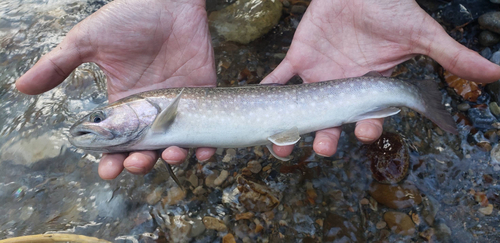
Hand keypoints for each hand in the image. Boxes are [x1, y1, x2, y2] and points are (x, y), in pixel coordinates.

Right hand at [15, 0, 216, 178]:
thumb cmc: (128, 17)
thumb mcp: (88, 41)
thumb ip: (58, 65)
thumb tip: (21, 87)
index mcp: (124, 104)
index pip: (116, 141)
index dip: (111, 159)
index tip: (107, 171)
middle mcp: (151, 110)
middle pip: (146, 149)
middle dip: (141, 163)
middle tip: (138, 162)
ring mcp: (177, 105)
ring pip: (176, 143)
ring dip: (174, 157)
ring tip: (171, 154)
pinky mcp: (202, 96)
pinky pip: (208, 127)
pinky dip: (208, 144)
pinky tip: (204, 151)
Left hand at [262, 0, 499, 157]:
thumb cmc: (390, 9)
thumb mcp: (420, 34)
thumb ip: (451, 57)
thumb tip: (496, 74)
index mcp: (370, 88)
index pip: (369, 116)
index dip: (366, 126)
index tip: (364, 131)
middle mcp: (343, 89)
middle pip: (333, 123)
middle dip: (326, 138)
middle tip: (322, 148)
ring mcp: (318, 77)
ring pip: (303, 110)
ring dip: (292, 128)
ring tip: (282, 143)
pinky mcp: (299, 61)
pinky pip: (279, 78)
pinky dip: (267, 89)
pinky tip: (257, 101)